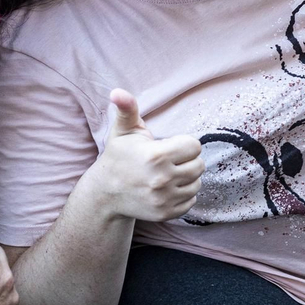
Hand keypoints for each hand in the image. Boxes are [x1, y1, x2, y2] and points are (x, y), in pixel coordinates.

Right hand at [90, 89, 203, 222]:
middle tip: (170, 160)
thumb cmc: (119, 156)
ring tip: (169, 173)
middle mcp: (162, 179)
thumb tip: (117, 92)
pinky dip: (183, 194)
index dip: (184, 143)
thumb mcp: (123, 130)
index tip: (169, 146)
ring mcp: (164, 199)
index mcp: (156, 156)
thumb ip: (128, 109)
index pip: (194, 146)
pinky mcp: (165, 213)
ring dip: (187, 177)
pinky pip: (191, 200)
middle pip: (199, 165)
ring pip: (197, 183)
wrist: (105, 193)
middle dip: (187, 160)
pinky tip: (168, 188)